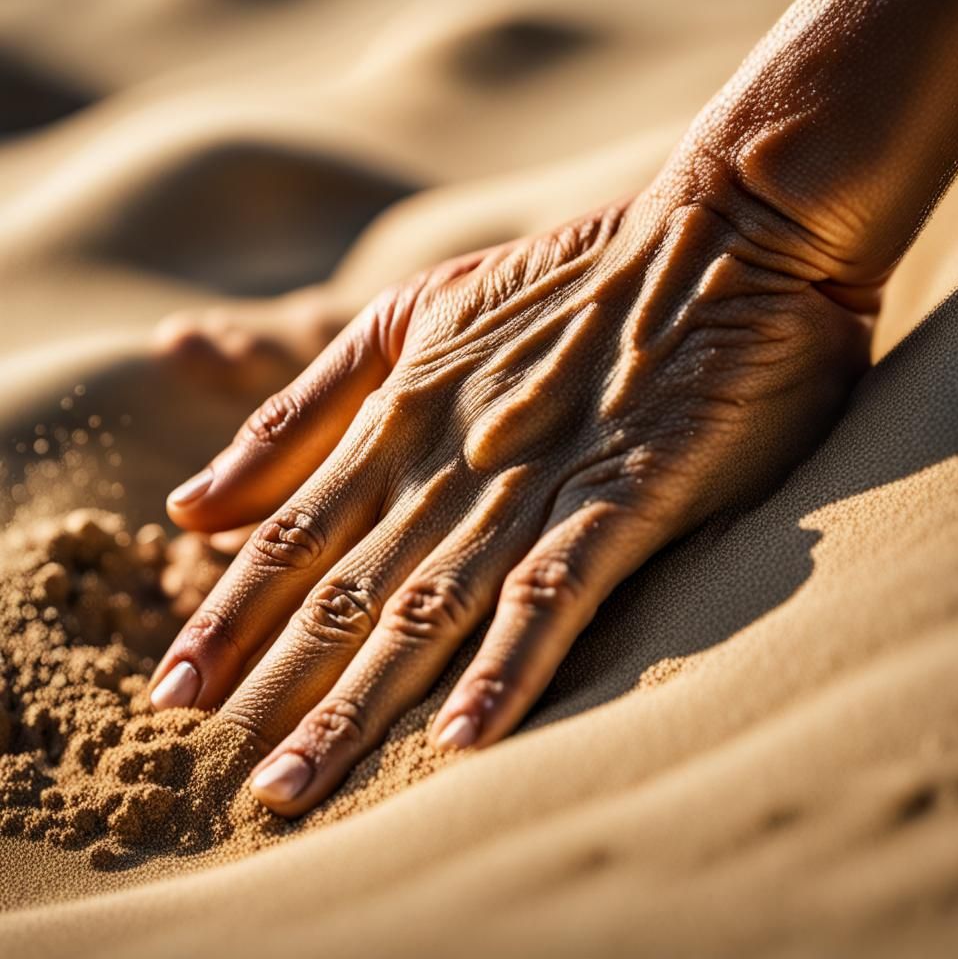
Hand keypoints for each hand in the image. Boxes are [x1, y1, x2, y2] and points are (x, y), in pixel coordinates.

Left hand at [149, 167, 868, 816]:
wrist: (717, 237)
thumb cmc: (568, 278)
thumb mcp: (413, 316)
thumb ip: (305, 406)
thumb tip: (194, 502)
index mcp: (398, 421)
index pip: (288, 539)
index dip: (226, 619)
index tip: (172, 696)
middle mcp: (448, 467)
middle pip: (339, 593)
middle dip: (268, 686)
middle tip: (202, 772)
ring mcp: (535, 486)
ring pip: (424, 610)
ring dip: (355, 704)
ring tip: (290, 789)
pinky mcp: (622, 498)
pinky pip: (552, 594)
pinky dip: (507, 666)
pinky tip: (464, 741)